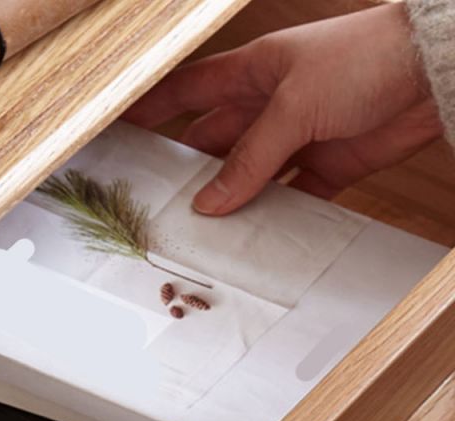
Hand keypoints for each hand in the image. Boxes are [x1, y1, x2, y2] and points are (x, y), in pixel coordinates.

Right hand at [124, 5, 441, 214]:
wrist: (436, 70)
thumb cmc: (367, 59)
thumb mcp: (294, 105)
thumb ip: (250, 158)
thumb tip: (210, 203)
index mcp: (253, 73)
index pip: (186, 92)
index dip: (151, 112)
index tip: (117, 135)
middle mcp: (269, 105)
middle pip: (211, 145)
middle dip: (185, 174)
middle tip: (156, 206)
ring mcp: (296, 136)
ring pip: (246, 177)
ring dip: (228, 204)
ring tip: (199, 234)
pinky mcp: (326, 165)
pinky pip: (288, 199)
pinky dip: (272, 221)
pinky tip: (252, 240)